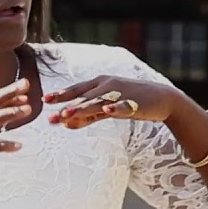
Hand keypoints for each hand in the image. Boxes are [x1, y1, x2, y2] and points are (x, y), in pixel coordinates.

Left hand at [44, 76, 183, 127]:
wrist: (162, 99)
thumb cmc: (130, 101)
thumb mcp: (106, 109)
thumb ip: (87, 116)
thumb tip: (66, 124)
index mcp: (99, 83)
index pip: (76, 89)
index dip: (61, 94)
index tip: (45, 99)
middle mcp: (107, 85)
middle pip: (83, 96)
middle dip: (66, 105)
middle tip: (52, 114)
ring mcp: (120, 93)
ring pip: (97, 101)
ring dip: (82, 108)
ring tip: (67, 114)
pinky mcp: (134, 103)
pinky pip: (122, 106)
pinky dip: (114, 108)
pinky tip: (107, 110)